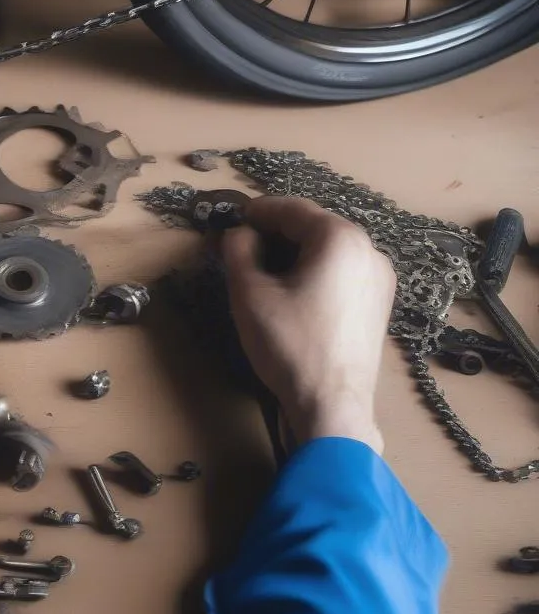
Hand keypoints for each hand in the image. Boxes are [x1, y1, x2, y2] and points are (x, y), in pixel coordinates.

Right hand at [222, 196, 395, 453]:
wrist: (331, 403)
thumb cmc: (289, 344)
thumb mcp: (249, 293)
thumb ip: (238, 251)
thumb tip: (239, 234)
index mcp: (339, 238)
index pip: (292, 209)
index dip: (259, 210)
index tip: (234, 218)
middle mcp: (368, 249)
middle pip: (315, 226)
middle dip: (277, 232)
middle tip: (244, 245)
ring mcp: (379, 277)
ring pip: (330, 249)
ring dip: (297, 251)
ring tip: (266, 269)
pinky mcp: (379, 302)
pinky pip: (343, 271)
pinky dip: (316, 270)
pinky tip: (295, 291)